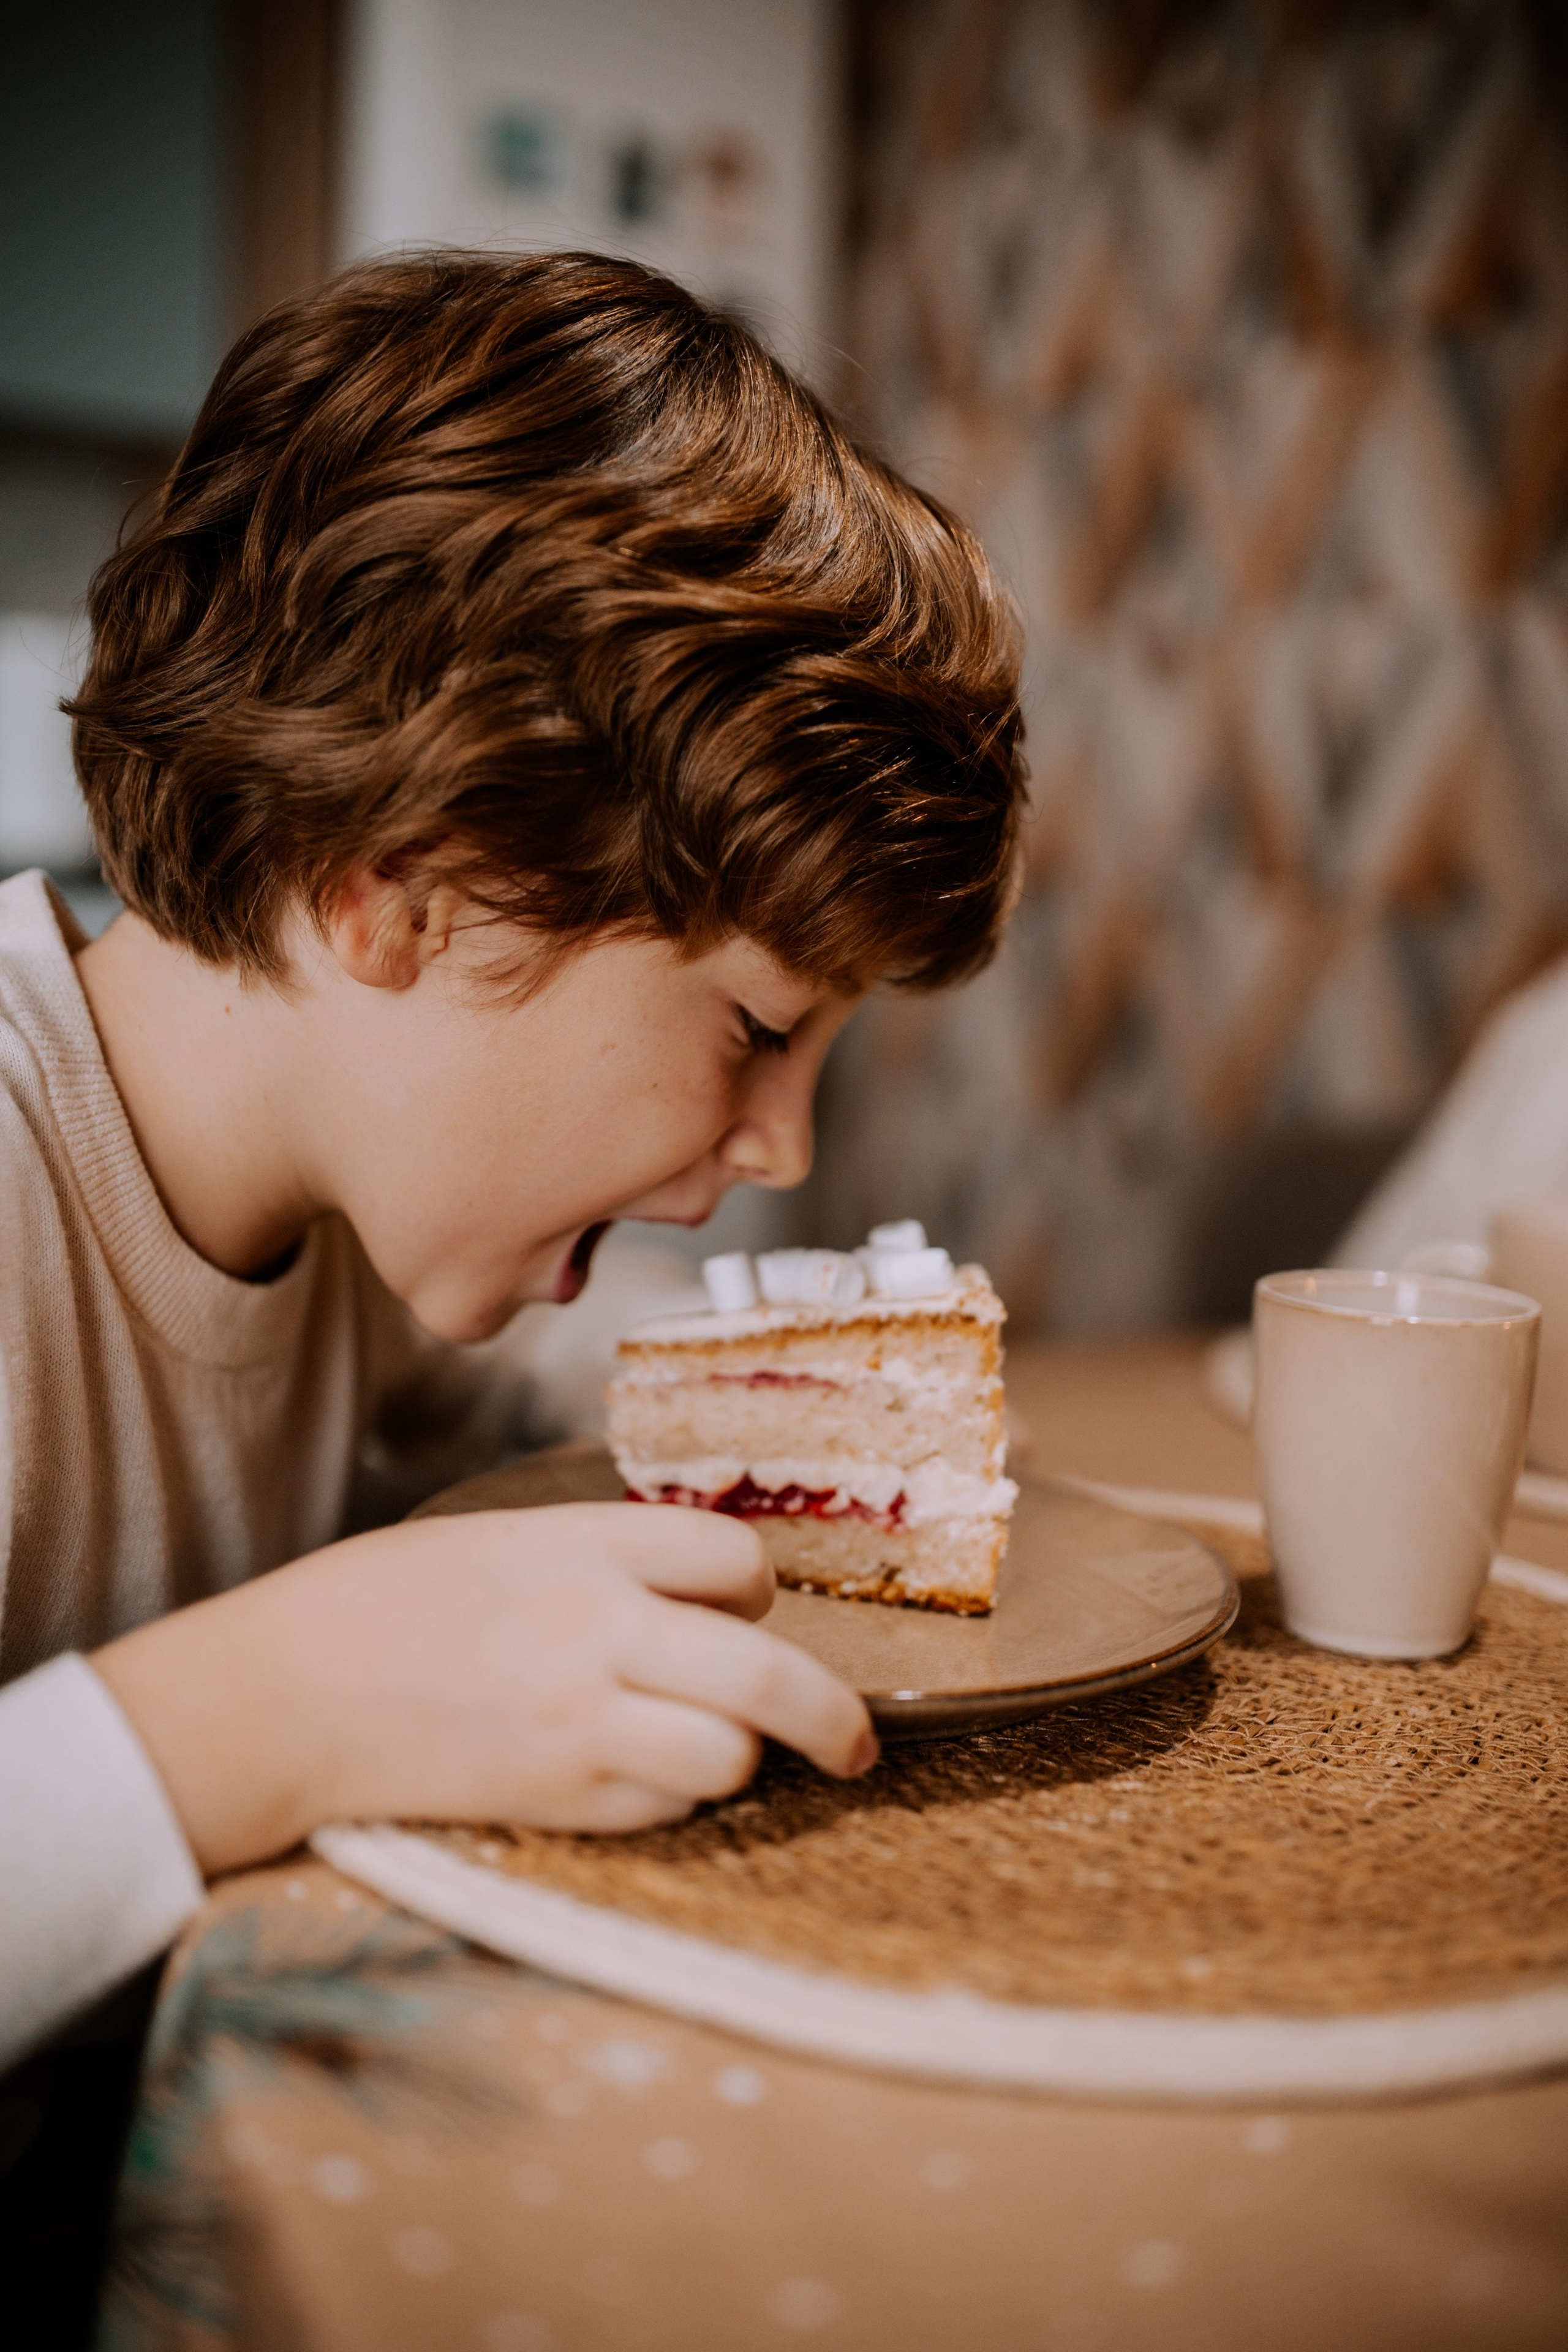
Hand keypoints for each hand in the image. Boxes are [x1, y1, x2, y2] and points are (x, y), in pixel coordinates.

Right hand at [93, 1504, 876, 1873]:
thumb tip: (718, 1596)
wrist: (289, 1689)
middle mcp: (597, 1629)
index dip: (758, 1586)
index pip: (738, 1557)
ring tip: (714, 1750)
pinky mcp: (555, 1800)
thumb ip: (615, 1560)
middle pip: (771, 1673)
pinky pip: (663, 1811)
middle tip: (857, 1741)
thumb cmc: (395, 1602)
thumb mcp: (512, 1538)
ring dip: (739, 1758)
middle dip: (834, 1716)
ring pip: (730, 1756)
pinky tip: (630, 1776)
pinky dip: (669, 1800)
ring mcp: (579, 1722)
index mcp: (585, 1545)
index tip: (750, 1605)